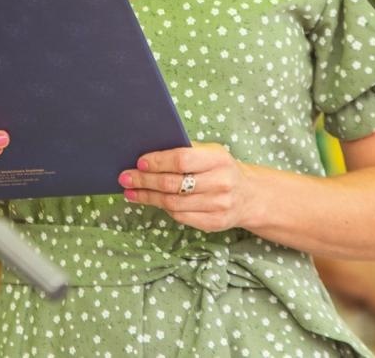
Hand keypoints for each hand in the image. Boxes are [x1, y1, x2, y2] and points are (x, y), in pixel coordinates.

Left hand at [119, 142, 251, 231]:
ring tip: (130, 192)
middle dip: (145, 180)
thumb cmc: (221, 168)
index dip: (158, 161)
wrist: (249, 195)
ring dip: (147, 197)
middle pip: (173, 184)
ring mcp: (219, 205)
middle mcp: (221, 183)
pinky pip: (180, 216)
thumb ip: (186, 151)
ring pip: (173, 203)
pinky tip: (150, 201)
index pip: (182, 160)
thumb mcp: (210, 152)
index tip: (139, 162)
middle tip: (125, 178)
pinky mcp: (214, 223)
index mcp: (218, 159)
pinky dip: (162, 208)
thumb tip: (149, 152)